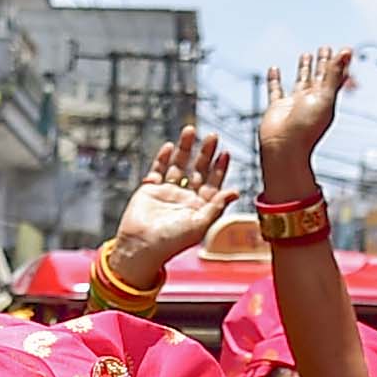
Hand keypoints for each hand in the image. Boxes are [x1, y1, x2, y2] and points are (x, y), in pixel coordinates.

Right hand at [108, 127, 235, 289]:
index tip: (225, 152)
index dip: (219, 168)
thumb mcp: (199, 224)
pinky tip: (169, 146)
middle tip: (212, 135)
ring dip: (185, 148)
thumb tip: (235, 191)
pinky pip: (157, 169)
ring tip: (190, 130)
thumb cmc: (172, 241)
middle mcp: (185, 197)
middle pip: (197, 169)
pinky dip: (163, 158)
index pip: (213, 182)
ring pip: (178, 165)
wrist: (141, 246)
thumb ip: (216, 206)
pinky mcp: (149, 189)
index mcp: (199, 207)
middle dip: (205, 153)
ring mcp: (167, 192)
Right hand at [257, 47, 350, 198]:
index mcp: (325, 100)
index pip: (334, 77)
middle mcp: (311, 101)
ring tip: (305, 55)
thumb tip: (347, 50)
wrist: (284, 148)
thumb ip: (334, 73)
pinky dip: (274, 80)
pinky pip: (276, 90)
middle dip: (322, 63)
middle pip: (318, 77)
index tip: (344, 50)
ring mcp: (294, 104)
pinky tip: (274, 69)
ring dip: (303, 69)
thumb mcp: (325, 96)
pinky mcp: (277, 107)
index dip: (338, 63)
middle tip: (324, 48)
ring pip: (300, 81)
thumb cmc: (307, 127)